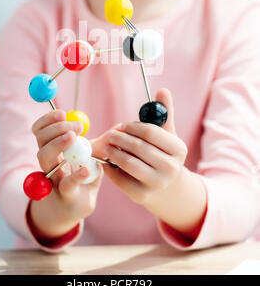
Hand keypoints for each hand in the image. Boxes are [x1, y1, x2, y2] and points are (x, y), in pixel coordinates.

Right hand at [31, 109, 103, 219]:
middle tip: (75, 127)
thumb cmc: (82, 178)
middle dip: (56, 129)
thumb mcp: (90, 157)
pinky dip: (76, 175)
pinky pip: (67, 184)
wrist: (74, 208)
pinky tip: (85, 169)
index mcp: (51, 148)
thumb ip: (97, 144)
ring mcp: (53, 179)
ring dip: (57, 144)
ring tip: (72, 138)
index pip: (40, 130)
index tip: (62, 113)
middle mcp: (48, 162)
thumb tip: (117, 127)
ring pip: (45, 158)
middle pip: (41, 140)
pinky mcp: (66, 195)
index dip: (47, 120)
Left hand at [92, 88, 186, 206]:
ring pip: (128, 163)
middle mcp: (171, 168)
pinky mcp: (142, 195)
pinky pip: (120, 179)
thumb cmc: (163, 154)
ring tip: (108, 146)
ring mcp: (157, 184)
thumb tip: (162, 90)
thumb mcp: (167, 134)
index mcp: (179, 149)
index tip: (123, 124)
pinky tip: (107, 161)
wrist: (167, 188)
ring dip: (113, 152)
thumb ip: (163, 112)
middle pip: (138, 147)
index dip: (132, 126)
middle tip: (110, 134)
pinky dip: (110, 168)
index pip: (150, 132)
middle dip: (120, 138)